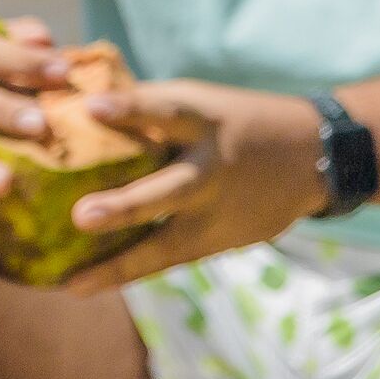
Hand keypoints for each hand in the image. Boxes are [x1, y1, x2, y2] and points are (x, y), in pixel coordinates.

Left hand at [47, 80, 333, 297]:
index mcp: (205, 120)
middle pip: (168, 190)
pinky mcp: (216, 243)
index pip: (166, 111)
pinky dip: (127, 273)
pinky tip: (84, 285)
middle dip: (125, 207)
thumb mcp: (199, 101)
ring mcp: (216, 212)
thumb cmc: (231, 120)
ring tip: (72, 284)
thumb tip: (67, 94)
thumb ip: (144, 104)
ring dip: (118, 265)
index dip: (130, 107)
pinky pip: (167, 261)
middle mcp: (211, 168)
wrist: (312, 157)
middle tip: (80, 217)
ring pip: (166, 244)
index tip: (92, 106)